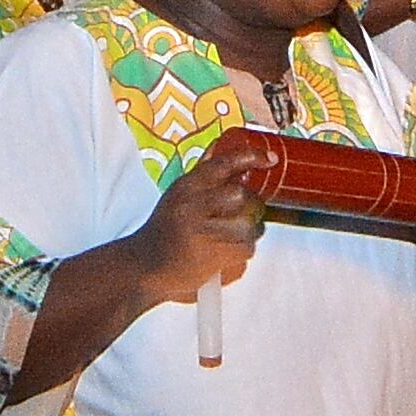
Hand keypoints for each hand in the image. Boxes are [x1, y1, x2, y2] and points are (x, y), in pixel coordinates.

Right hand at [126, 149, 265, 306]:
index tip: (269, 158)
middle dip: (248, 205)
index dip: (250, 157)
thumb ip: (201, 174)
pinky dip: (242, 251)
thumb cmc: (164, 230)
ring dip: (247, 231)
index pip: (223, 163)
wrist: (146, 268)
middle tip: (239, 214)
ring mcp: (204, 232)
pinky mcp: (215, 255)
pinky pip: (247, 248)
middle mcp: (192, 206)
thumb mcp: (177, 195)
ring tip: (229, 236)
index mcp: (185, 187)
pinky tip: (226, 252)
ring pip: (248, 224)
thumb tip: (222, 147)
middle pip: (240, 195)